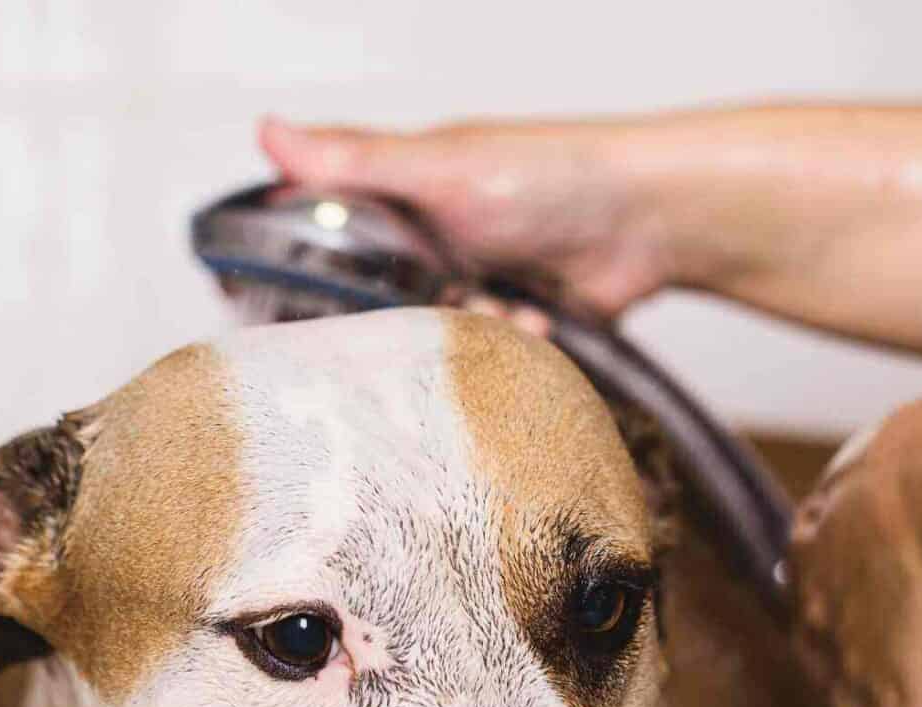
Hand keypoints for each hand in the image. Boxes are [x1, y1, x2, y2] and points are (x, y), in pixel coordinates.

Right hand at [260, 117, 681, 321]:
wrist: (652, 222)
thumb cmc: (553, 173)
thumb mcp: (441, 167)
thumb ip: (355, 162)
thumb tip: (269, 132)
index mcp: (395, 194)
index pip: (317, 237)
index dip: (297, 272)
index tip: (285, 303)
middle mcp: (422, 242)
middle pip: (367, 305)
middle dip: (396, 318)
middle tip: (429, 305)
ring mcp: (462, 285)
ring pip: (423, 340)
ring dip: (461, 331)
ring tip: (500, 304)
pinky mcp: (501, 325)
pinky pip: (476, 359)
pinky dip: (504, 344)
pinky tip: (534, 320)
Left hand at [787, 396, 921, 706]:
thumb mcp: (913, 445)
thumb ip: (917, 465)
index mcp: (819, 538)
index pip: (819, 584)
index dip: (852, 600)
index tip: (887, 603)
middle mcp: (821, 608)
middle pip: (821, 656)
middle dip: (855, 666)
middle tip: (905, 668)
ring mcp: (854, 667)